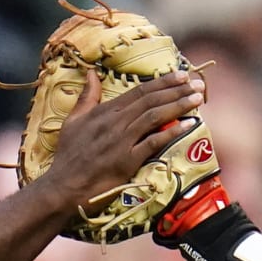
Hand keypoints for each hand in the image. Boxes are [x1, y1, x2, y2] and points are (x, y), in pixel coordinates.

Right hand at [43, 71, 204, 209]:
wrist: (63, 186)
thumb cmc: (68, 156)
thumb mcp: (73, 121)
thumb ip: (86, 97)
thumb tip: (91, 73)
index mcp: (105, 112)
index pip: (139, 91)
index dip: (162, 82)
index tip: (181, 74)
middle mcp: (115, 122)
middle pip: (150, 100)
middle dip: (176, 90)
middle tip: (197, 82)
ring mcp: (122, 141)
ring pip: (154, 117)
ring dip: (178, 105)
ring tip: (197, 98)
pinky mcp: (127, 161)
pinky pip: (153, 143)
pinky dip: (171, 132)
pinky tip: (188, 124)